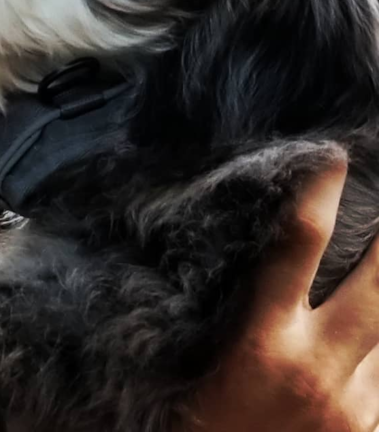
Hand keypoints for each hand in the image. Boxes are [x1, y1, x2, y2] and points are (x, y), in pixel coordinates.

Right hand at [185, 159, 378, 431]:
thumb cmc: (201, 424)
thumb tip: (257, 261)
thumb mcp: (202, 362)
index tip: (333, 158)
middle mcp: (321, 372)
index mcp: (263, 344)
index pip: (297, 246)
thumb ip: (237, 314)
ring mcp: (359, 411)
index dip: (318, 194)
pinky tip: (374, 338)